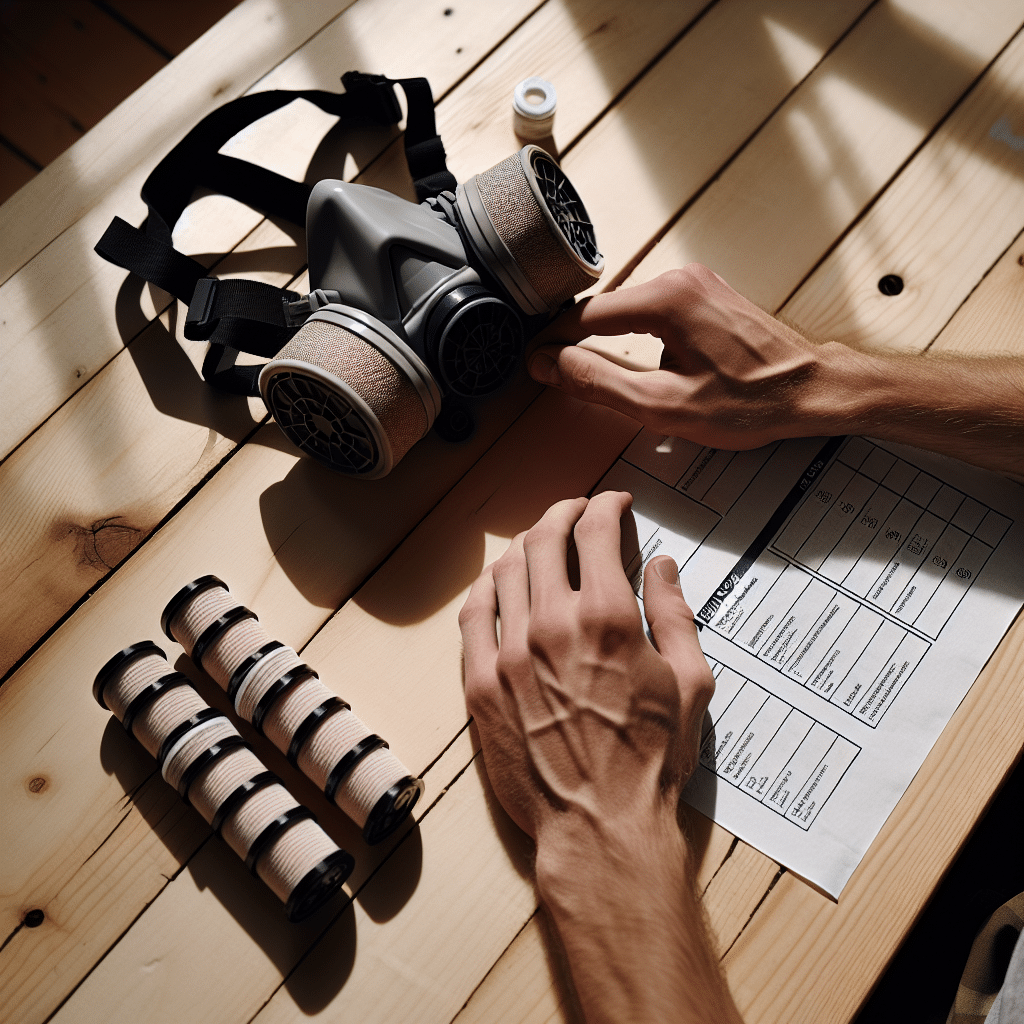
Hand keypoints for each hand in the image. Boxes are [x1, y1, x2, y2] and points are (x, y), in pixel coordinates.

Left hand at [459, 492, 741, 1023]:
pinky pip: (472, 615)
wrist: (600, 828)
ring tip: (540, 543)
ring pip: (505, 570)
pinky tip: (498, 583)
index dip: (606, 505)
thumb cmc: (652, 760)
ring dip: (525, 545)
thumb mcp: (689, 683)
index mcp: (607, 616)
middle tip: (576, 511)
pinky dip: (487, 587)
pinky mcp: (479, 682)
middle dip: (563, 512)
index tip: (613, 503)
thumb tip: (662, 565)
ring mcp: (507, 651)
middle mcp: (550, 623)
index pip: (596, 530)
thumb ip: (675, 613)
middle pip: (544, 539)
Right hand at [527, 264, 831, 449]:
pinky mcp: (708, 295)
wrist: (815, 390)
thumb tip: (548, 364)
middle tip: (559, 378)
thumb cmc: (753, 401)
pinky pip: (655, 312)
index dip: (553, 343)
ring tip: (600, 378)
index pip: (584, 316)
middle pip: (606, 309)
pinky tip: (649, 371)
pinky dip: (640, 339)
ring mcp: (696, 283)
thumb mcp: (664, 405)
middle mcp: (680, 279)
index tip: (533, 365)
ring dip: (612, 343)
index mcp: (666, 299)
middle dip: (579, 343)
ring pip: (629, 311)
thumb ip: (599, 382)